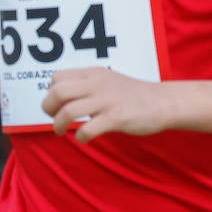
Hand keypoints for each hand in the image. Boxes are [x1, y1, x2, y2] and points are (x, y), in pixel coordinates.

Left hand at [41, 67, 167, 142]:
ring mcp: (107, 100)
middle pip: (58, 91)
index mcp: (93, 73)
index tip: (57, 104)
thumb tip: (60, 97)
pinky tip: (84, 138)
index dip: (50, 92)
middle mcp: (97, 83)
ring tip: (61, 131)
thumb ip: (86, 85)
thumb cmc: (132, 95)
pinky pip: (88, 128)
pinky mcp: (117, 118)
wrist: (162, 102)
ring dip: (59, 125)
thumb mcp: (107, 81)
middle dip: (48, 108)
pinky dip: (80, 137)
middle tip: (53, 118)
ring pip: (69, 111)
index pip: (57, 77)